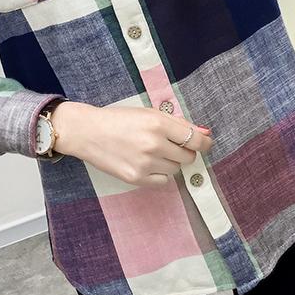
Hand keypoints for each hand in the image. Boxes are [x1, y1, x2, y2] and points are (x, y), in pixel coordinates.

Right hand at [50, 101, 213, 187]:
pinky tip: (146, 164)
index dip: (205, 143)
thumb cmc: (118, 119)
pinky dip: (159, 174)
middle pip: (187, 157)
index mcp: (158, 123)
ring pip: (175, 169)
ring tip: (151, 152)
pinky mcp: (136, 178)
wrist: (88, 132)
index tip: (206, 144)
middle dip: (183, 152)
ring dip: (169, 162)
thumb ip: (177, 123)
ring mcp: (145, 163)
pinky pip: (163, 181)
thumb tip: (204, 133)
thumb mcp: (148, 113)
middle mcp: (154, 144)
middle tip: (170, 146)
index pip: (195, 140)